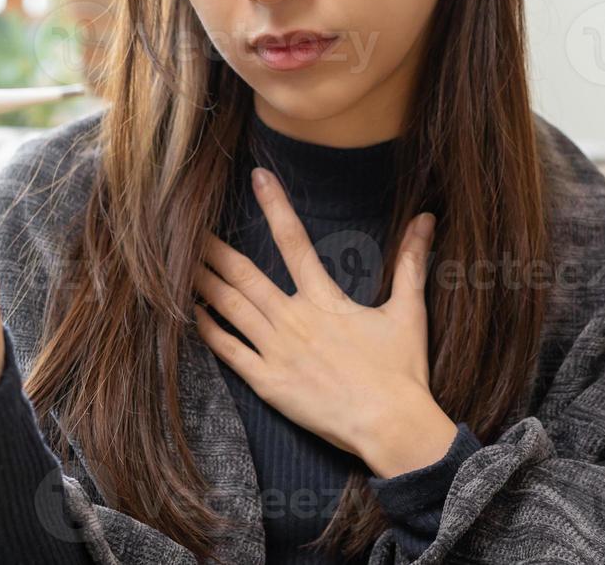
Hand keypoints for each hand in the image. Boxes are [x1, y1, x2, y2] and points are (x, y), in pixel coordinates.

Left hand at [192, 167, 455, 471]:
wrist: (391, 425)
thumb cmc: (402, 371)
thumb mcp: (410, 311)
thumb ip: (411, 261)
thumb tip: (426, 218)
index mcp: (325, 299)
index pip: (295, 241)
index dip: (275, 206)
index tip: (258, 178)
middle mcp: (294, 320)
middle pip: (245, 275)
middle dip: (215, 249)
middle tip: (188, 226)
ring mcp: (277, 352)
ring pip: (231, 309)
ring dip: (203, 283)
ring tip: (178, 263)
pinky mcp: (269, 384)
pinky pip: (230, 352)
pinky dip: (208, 331)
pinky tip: (192, 314)